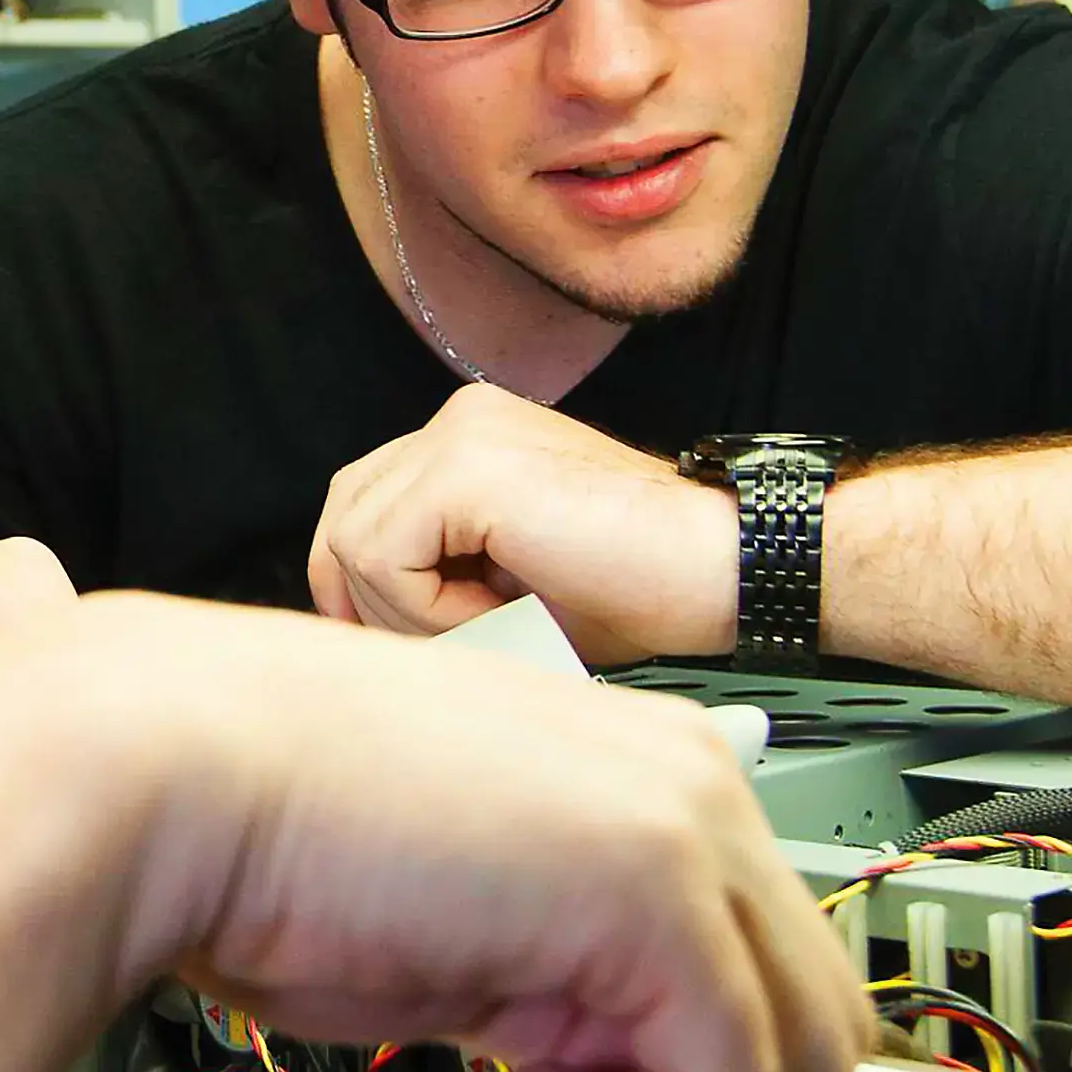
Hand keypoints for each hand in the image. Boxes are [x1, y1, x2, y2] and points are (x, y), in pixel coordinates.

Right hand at [0, 597, 884, 1071]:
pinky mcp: (652, 888)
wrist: (167, 774)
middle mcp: (687, 781)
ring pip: (801, 1049)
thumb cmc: (267, 843)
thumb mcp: (466, 945)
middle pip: (818, 1005)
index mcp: (641, 776)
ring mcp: (684, 824)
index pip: (782, 947)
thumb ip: (574, 1004)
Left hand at [302, 384, 740, 658]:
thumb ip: (438, 581)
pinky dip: (426, 607)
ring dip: (408, 612)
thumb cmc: (644, 588)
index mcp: (472, 439)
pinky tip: (497, 610)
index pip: (364, 505)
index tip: (397, 645)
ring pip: (353, 542)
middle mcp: (460, 422)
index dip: (363, 585)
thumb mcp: (512, 587)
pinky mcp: (467, 466)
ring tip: (493, 624)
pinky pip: (384, 555)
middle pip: (344, 517)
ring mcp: (461, 434)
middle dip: (366, 601)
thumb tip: (358, 626)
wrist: (726, 569)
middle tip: (430, 650)